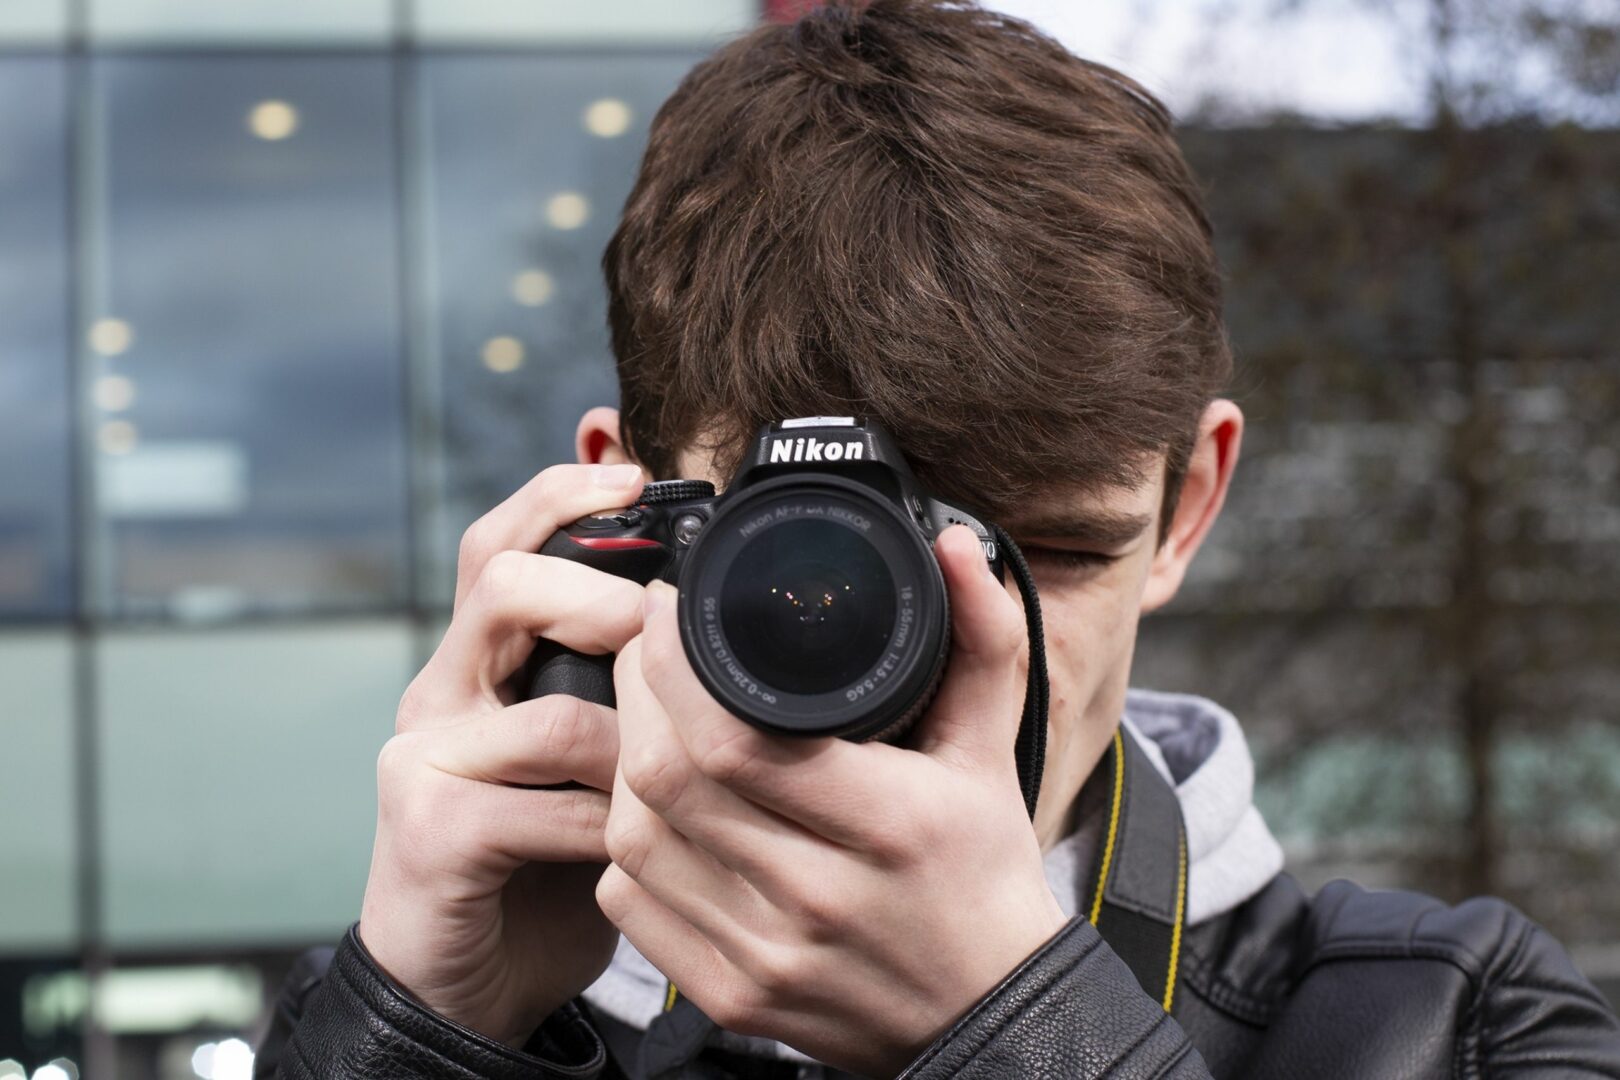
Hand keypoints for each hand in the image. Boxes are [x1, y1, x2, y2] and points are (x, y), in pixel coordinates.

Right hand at [358, 462, 646, 1045]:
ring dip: (627, 749)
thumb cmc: (543, 857)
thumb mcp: (592, 757)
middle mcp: (440, 692)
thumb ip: (622, 690)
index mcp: (479, 661)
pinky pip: (541, 804)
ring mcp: (422, 758)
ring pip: (545, 711)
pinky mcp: (427, 828)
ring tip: (659, 782)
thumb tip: (705, 622)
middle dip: (591, 593)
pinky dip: (603, 826)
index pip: (502, 541)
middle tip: (649, 627)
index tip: (635, 473)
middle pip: (498, 582)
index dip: (561, 495)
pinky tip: (623, 847)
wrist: (469, 980)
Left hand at [597, 524, 1067, 1077]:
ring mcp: (768, 955)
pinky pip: (631, 906)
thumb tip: (956, 546)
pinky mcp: (731, 997)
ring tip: (646, 718)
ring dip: (622, 764)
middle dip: (636, 692)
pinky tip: (652, 809)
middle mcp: (820, 896)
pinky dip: (624, 846)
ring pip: (635, 839)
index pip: (734, 738)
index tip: (668, 611)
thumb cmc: (982, 870)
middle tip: (647, 649)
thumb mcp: (993, 748)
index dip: (674, 663)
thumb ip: (981, 638)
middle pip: (666, 780)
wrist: (988, 1013)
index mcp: (889, 822)